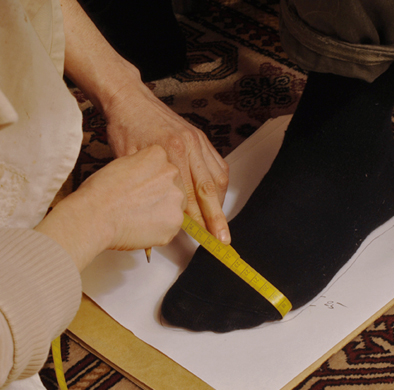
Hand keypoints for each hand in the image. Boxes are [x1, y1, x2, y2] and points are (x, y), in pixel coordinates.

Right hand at [36, 145, 186, 270]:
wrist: (96, 216)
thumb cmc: (100, 192)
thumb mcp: (121, 165)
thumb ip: (141, 169)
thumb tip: (145, 179)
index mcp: (158, 155)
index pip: (164, 167)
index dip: (153, 181)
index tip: (144, 189)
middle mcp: (172, 173)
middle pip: (173, 186)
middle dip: (161, 197)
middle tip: (140, 205)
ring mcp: (176, 198)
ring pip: (174, 207)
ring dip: (162, 213)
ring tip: (139, 218)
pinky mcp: (175, 221)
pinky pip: (171, 226)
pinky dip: (160, 230)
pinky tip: (142, 228)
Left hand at [103, 80, 230, 243]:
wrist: (130, 100)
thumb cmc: (125, 130)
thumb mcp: (128, 164)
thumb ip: (144, 193)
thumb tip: (152, 225)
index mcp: (171, 152)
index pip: (190, 195)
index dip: (198, 220)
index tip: (203, 237)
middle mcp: (190, 146)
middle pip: (210, 190)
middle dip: (217, 218)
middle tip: (222, 238)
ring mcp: (198, 141)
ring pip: (218, 178)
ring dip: (220, 202)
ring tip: (219, 221)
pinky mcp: (201, 138)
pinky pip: (219, 164)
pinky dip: (220, 184)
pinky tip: (217, 196)